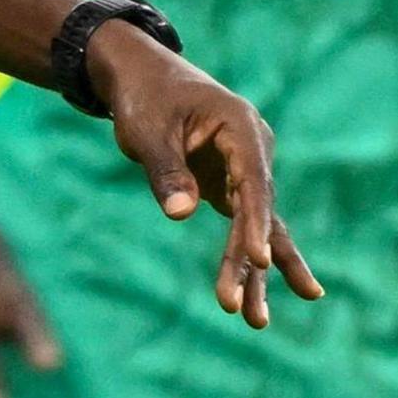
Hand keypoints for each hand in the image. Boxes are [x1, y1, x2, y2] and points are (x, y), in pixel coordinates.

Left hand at [86, 21, 320, 326]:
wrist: (138, 74)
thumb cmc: (143, 97)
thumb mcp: (148, 131)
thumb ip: (166, 172)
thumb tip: (180, 214)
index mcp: (241, 127)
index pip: (254, 183)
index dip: (256, 223)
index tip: (257, 260)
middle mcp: (253, 149)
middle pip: (258, 212)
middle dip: (251, 263)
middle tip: (244, 314)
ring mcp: (245, 169)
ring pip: (256, 226)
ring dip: (254, 272)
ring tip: (257, 323)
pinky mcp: (231, 185)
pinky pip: (243, 225)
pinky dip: (247, 257)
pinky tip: (259, 294)